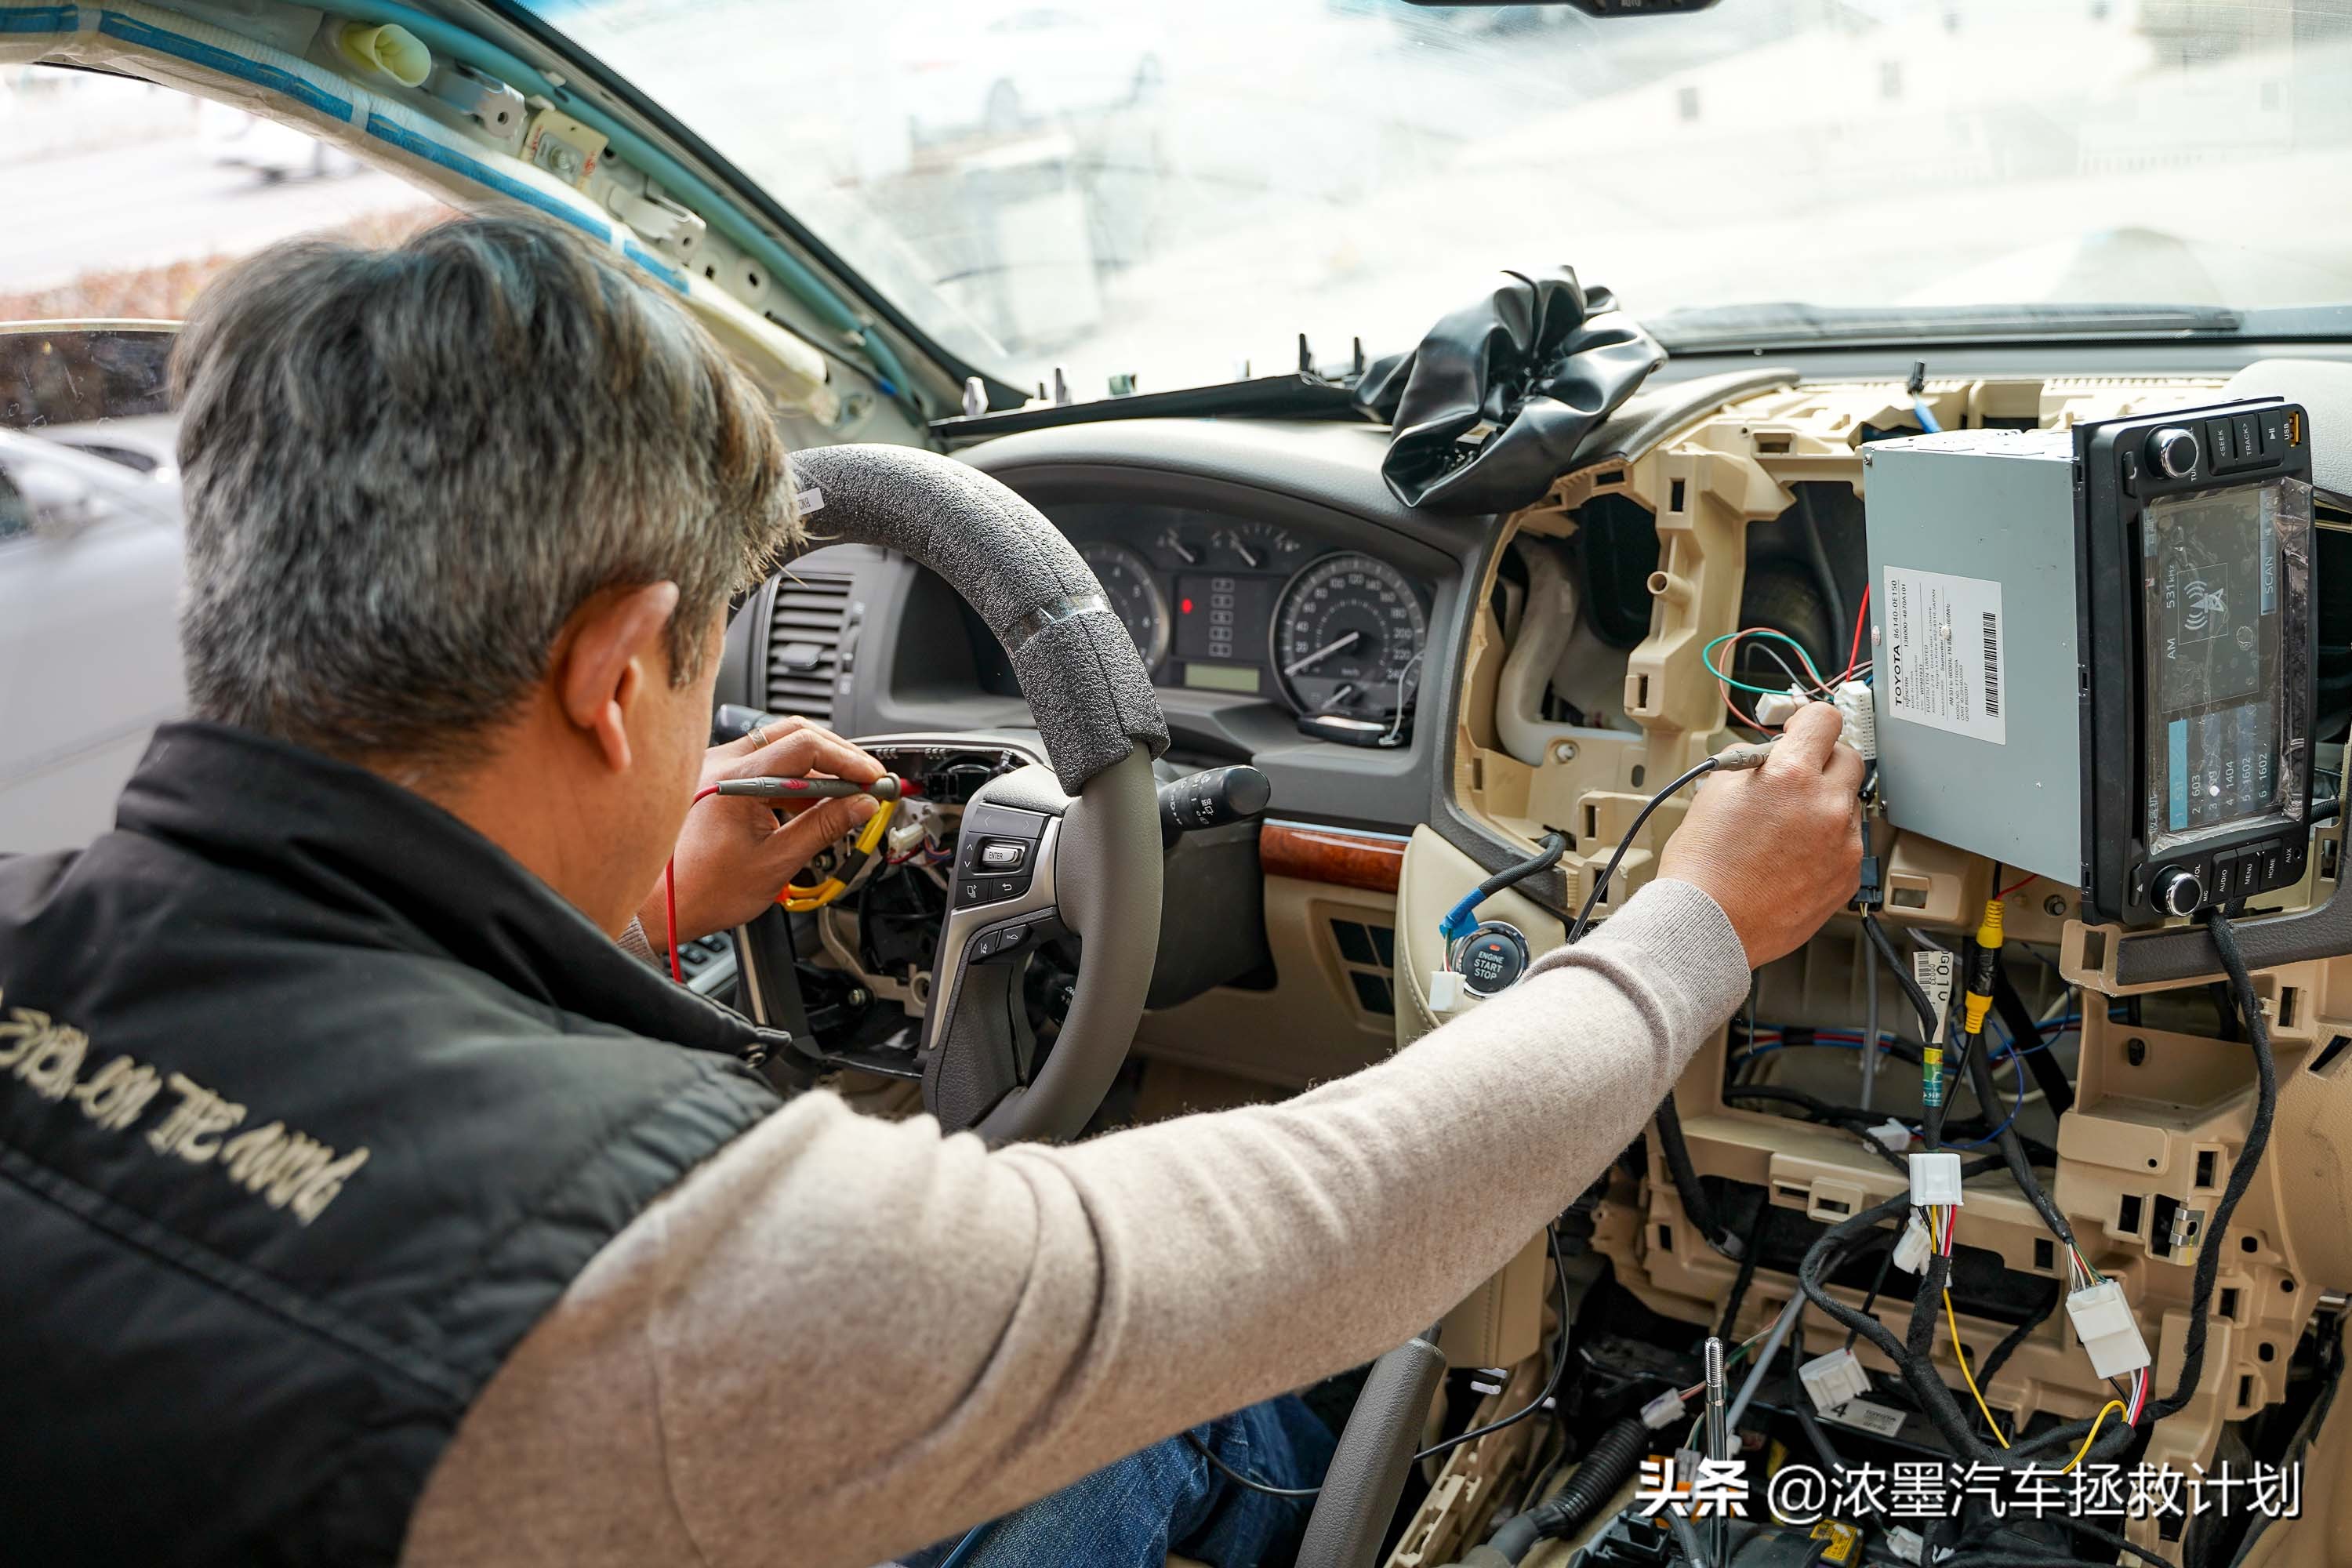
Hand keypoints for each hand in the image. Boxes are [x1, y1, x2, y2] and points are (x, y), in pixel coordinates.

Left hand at [644, 717, 886, 943]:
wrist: (657, 908)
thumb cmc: (701, 891)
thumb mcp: (776, 862)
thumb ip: (823, 827)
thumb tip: (861, 805)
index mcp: (735, 780)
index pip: (806, 747)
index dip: (848, 761)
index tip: (873, 780)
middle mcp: (720, 763)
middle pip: (794, 733)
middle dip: (837, 755)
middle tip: (866, 780)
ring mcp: (714, 767)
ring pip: (778, 743)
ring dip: (816, 764)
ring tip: (843, 793)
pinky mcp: (714, 778)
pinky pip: (762, 761)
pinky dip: (793, 775)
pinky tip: (812, 800)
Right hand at [1658, 703, 1864, 968]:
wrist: (1710, 924)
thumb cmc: (1704, 867)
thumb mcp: (1715, 790)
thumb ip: (1751, 761)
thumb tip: (1770, 752)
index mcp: (1791, 775)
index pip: (1824, 719)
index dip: (1807, 722)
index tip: (1801, 731)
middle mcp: (1825, 805)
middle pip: (1847, 758)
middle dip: (1822, 762)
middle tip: (1796, 778)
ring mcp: (1842, 843)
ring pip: (1849, 802)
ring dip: (1826, 804)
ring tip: (1788, 827)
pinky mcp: (1847, 876)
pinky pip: (1849, 842)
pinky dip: (1828, 841)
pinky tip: (1795, 855)